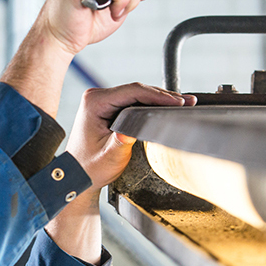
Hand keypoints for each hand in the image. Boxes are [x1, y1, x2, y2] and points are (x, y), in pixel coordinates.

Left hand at [44, 84, 194, 263]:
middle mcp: (96, 97)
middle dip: (163, 96)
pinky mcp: (107, 107)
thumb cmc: (90, 167)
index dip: (158, 96)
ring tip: (182, 103)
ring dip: (158, 99)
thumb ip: (121, 142)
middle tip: (187, 102)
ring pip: (136, 94)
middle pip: (136, 90)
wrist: (78, 175)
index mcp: (94, 102)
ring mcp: (101, 100)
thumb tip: (132, 131)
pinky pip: (132, 101)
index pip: (132, 92)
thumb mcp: (109, 156)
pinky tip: (166, 107)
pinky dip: (150, 104)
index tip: (177, 102)